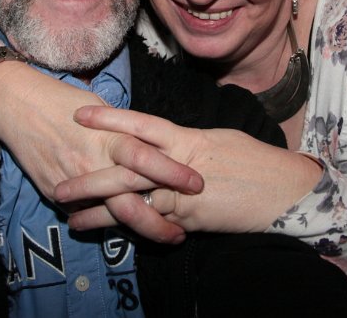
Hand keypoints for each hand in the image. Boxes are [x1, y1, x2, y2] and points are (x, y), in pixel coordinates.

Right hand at [0, 62, 204, 242]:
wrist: (17, 106)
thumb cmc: (64, 100)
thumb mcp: (102, 108)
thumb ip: (126, 130)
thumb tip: (154, 143)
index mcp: (107, 136)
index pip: (144, 157)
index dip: (171, 171)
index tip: (196, 183)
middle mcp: (91, 162)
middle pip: (130, 194)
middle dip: (161, 213)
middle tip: (186, 228)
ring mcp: (72, 181)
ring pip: (110, 213)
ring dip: (141, 228)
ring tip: (168, 237)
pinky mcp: (55, 193)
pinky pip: (86, 213)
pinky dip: (109, 222)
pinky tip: (130, 231)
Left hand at [55, 106, 323, 236]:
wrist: (287, 192)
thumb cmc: (257, 163)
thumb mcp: (220, 141)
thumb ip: (189, 142)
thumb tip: (170, 141)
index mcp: (188, 139)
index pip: (142, 125)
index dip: (111, 119)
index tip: (82, 114)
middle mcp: (180, 166)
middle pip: (125, 167)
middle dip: (90, 173)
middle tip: (59, 178)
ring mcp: (183, 196)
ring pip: (132, 200)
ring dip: (98, 207)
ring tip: (69, 211)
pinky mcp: (191, 221)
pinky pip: (153, 224)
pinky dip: (128, 228)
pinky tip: (106, 233)